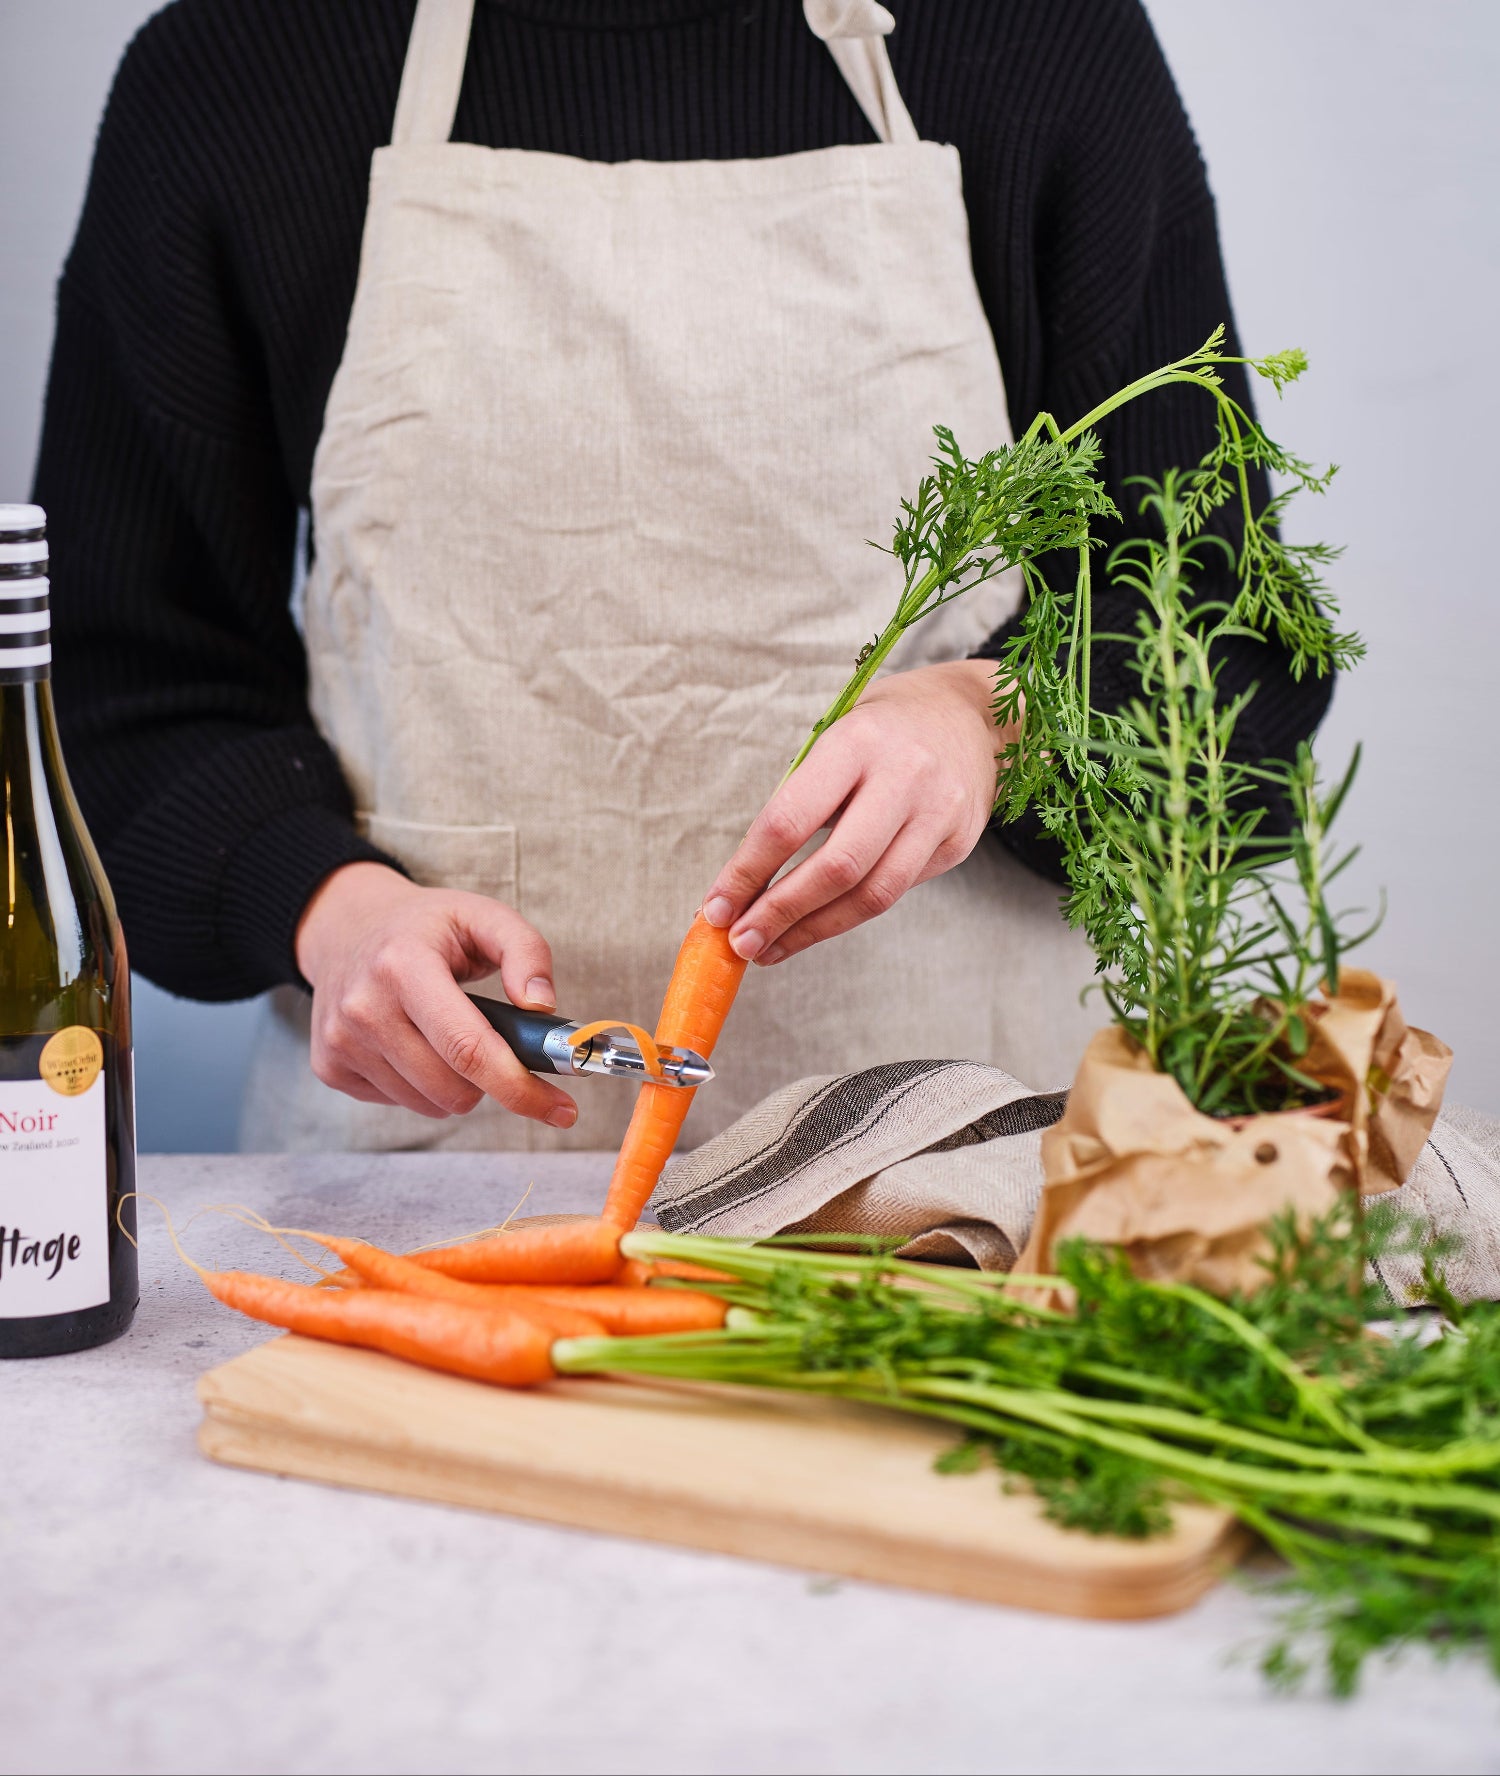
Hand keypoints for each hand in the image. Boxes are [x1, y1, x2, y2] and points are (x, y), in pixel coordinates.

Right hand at [294, 862, 577, 1126]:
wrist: (347, 927)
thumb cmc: (425, 926)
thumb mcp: (482, 916)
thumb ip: (526, 951)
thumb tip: (541, 1006)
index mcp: (403, 965)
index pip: (467, 1047)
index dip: (519, 1086)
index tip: (561, 1109)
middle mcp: (364, 1007)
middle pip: (452, 1088)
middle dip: (494, 1082)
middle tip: (504, 1055)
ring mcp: (341, 1041)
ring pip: (429, 1104)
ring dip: (457, 1085)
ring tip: (452, 1039)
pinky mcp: (330, 1066)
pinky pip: (400, 1103)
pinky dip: (422, 1085)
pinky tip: (417, 1045)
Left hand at [703, 659, 1017, 965]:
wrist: (967, 718)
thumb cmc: (882, 730)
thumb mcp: (834, 739)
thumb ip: (799, 800)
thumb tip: (745, 880)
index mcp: (855, 742)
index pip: (789, 820)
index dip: (747, 872)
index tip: (716, 907)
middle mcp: (903, 776)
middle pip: (835, 868)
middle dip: (780, 913)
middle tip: (741, 942)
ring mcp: (938, 812)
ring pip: (872, 895)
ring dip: (813, 930)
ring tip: (771, 949)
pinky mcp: (956, 843)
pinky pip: (896, 892)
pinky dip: (848, 916)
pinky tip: (816, 926)